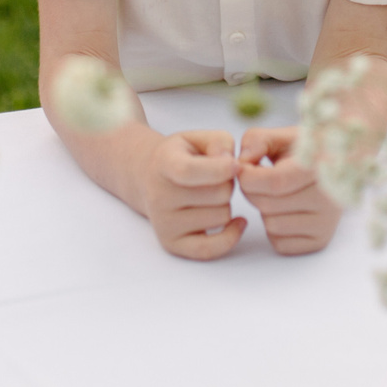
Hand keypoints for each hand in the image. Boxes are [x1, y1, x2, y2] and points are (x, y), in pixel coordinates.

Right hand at [136, 130, 244, 259]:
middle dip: (228, 184)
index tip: (236, 165)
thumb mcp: (197, 137)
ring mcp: (164, 223)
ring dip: (226, 205)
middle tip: (216, 180)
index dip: (220, 169)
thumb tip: (233, 167)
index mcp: (163, 163)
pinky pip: (211, 249)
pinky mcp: (171, 243)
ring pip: (222, 217)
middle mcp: (158, 196)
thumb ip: (220, 142)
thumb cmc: (181, 156)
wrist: (149, 177)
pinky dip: (231, 236)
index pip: (189, 172)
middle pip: (219, 194)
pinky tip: (237, 222)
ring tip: (212, 196)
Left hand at [236, 128, 342, 255]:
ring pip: (271, 225)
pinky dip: (273, 229)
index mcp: (321, 167)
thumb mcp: (282, 136)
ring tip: (277, 194)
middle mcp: (330, 198)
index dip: (248, 177)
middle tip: (258, 179)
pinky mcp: (320, 241)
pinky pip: (279, 243)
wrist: (336, 170)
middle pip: (268, 204)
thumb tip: (241, 163)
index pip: (275, 182)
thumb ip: (257, 140)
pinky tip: (285, 210)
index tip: (243, 168)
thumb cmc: (304, 152)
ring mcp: (327, 222)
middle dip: (251, 192)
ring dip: (263, 210)